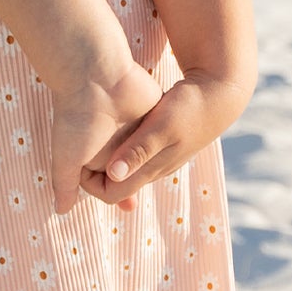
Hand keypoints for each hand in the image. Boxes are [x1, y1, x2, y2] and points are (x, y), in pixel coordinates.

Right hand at [46, 56, 165, 214]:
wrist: (97, 78)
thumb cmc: (78, 118)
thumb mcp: (67, 158)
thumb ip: (65, 185)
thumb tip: (60, 212)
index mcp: (90, 156)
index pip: (104, 187)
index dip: (114, 194)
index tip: (127, 203)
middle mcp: (110, 145)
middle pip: (126, 176)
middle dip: (133, 185)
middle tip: (145, 196)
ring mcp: (130, 131)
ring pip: (144, 160)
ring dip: (148, 168)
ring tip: (157, 175)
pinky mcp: (149, 117)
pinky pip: (158, 139)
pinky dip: (161, 147)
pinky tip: (168, 155)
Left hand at [77, 74, 249, 210]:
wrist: (218, 96)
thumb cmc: (189, 107)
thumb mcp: (162, 125)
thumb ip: (139, 149)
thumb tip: (112, 173)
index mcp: (152, 168)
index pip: (113, 194)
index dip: (90, 184)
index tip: (75, 163)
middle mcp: (155, 169)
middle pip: (116, 186)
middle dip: (93, 175)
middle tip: (72, 155)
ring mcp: (159, 158)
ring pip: (124, 171)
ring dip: (105, 162)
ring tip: (84, 144)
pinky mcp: (161, 145)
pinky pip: (133, 156)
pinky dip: (118, 151)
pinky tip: (107, 135)